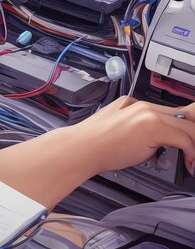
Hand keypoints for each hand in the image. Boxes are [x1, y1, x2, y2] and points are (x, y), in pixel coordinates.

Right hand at [72, 96, 194, 174]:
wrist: (84, 146)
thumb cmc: (97, 142)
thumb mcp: (119, 127)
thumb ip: (139, 128)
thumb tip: (156, 142)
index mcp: (137, 104)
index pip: (175, 111)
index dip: (188, 125)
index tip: (190, 142)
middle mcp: (146, 106)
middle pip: (187, 115)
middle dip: (193, 137)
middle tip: (192, 154)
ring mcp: (149, 115)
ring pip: (189, 127)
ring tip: (191, 162)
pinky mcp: (153, 127)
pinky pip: (185, 139)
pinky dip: (191, 153)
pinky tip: (188, 163)